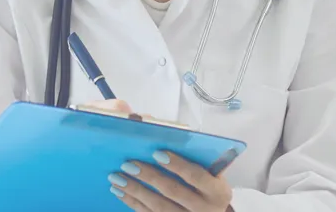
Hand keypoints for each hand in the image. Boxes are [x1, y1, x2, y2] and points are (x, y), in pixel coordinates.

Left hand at [110, 150, 232, 211]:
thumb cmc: (208, 186)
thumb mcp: (212, 173)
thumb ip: (195, 156)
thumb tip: (162, 130)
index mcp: (218, 192)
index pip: (195, 175)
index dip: (176, 164)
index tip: (157, 153)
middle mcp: (205, 209)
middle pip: (173, 191)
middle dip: (149, 176)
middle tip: (128, 164)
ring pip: (158, 206)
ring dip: (135, 191)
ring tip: (117, 177)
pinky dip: (133, 203)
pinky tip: (121, 191)